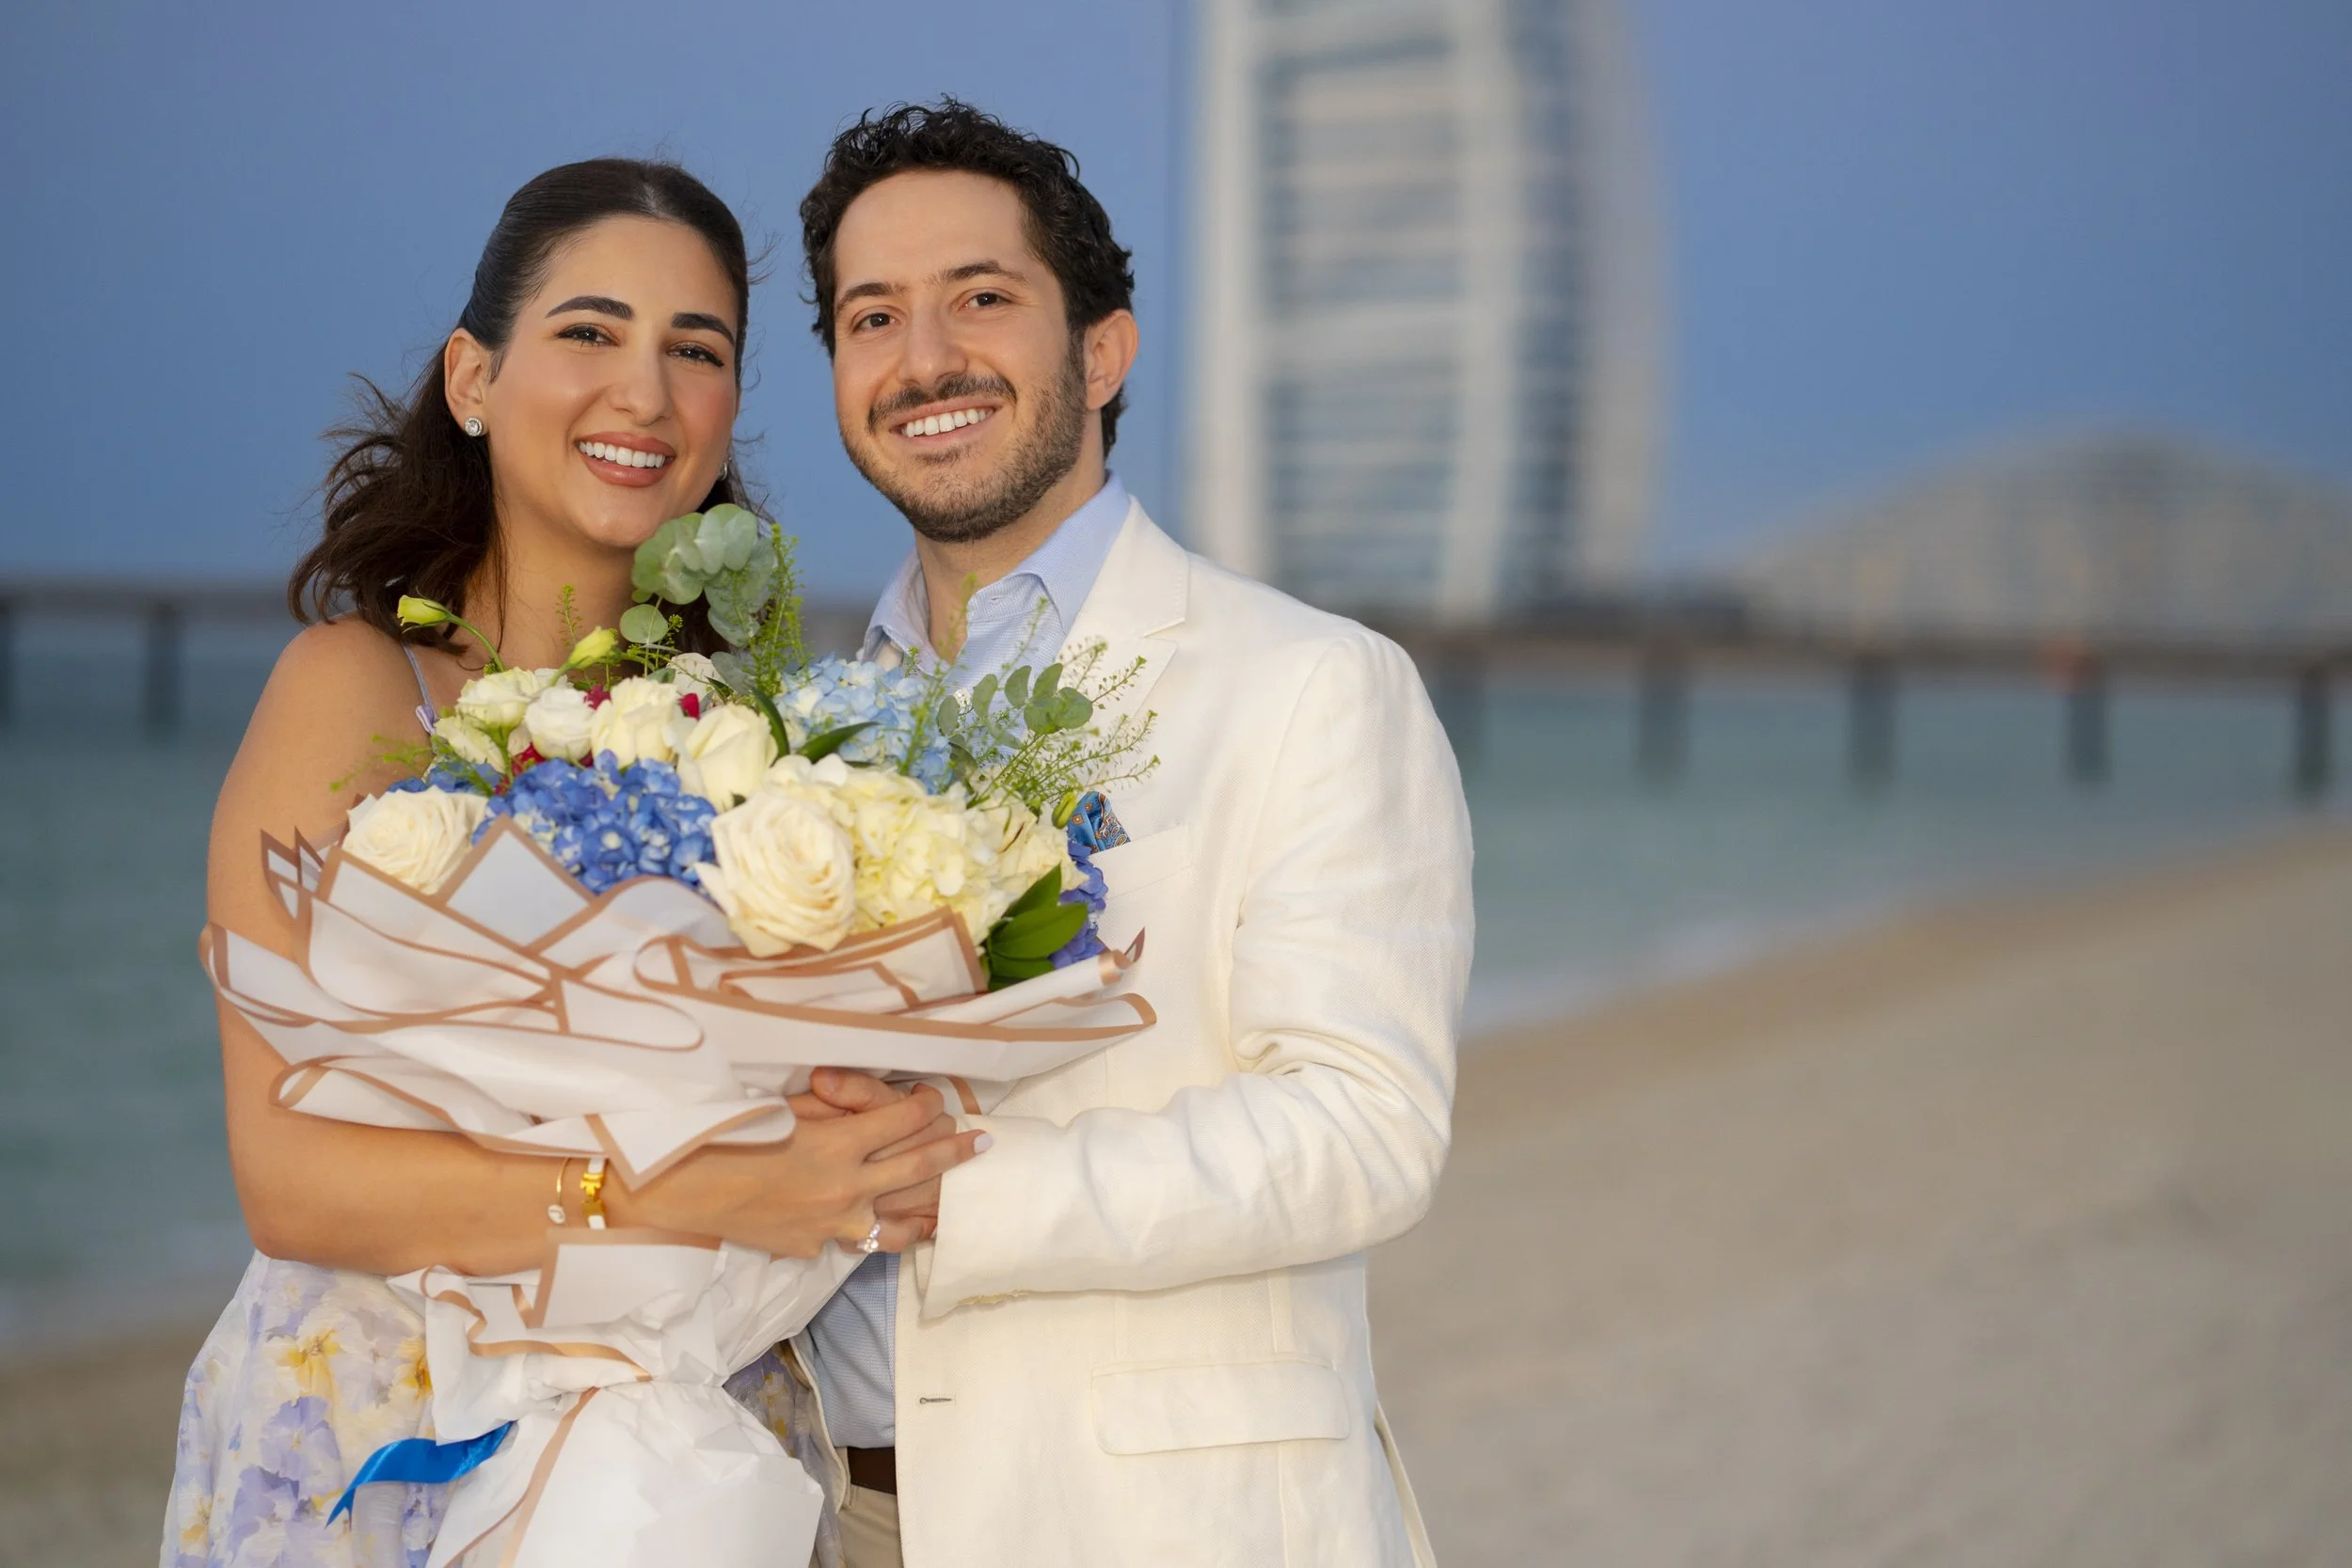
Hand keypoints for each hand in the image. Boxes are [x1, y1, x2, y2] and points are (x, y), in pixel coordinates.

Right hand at [614, 1074, 985, 1257]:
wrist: (679, 1190)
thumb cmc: (724, 1134)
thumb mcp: (784, 1106)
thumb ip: (831, 1105)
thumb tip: (866, 1099)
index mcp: (840, 1143)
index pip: (904, 1121)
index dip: (924, 1104)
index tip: (931, 1096)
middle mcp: (846, 1187)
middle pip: (918, 1166)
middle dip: (954, 1151)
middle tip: (984, 1143)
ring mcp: (832, 1224)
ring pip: (899, 1221)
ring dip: (929, 1207)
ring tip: (951, 1203)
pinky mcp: (811, 1248)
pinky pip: (855, 1239)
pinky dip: (874, 1231)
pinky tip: (890, 1228)